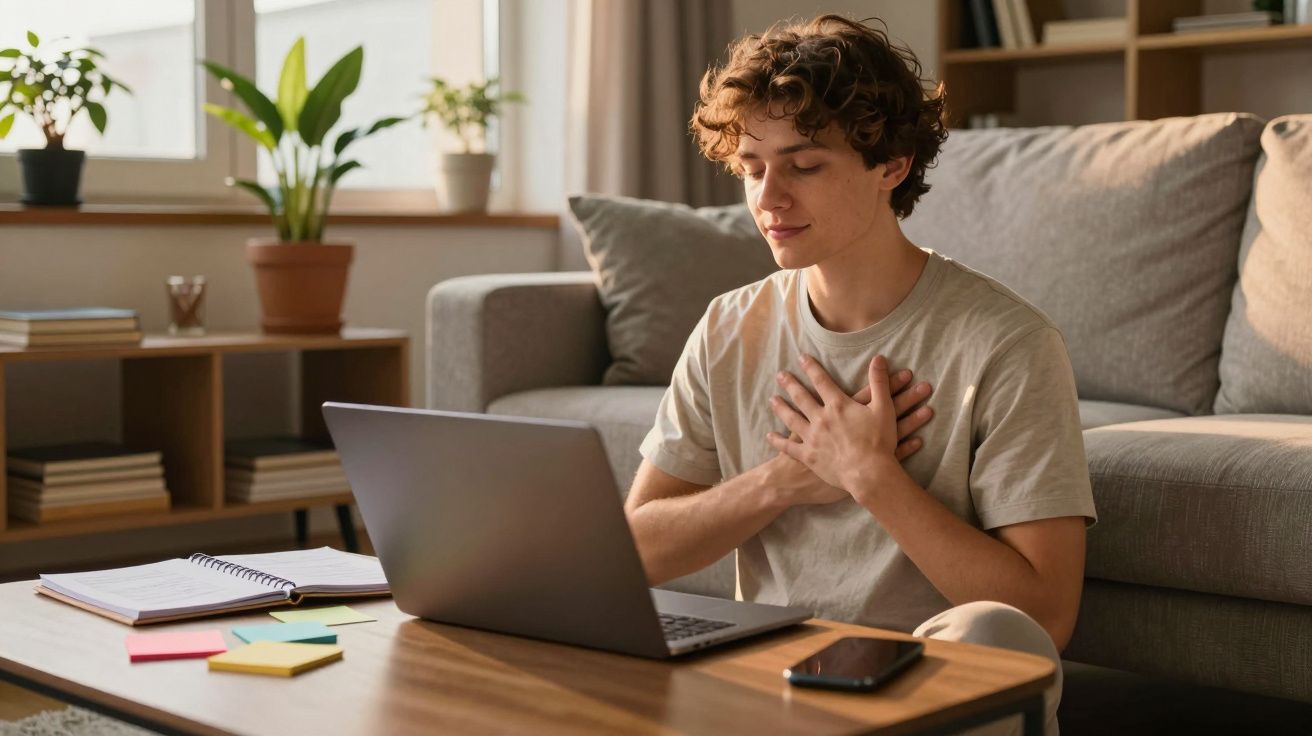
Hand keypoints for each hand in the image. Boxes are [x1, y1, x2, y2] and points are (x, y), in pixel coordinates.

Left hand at [767, 354, 917, 492]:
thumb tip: (878, 358)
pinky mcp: (808, 456)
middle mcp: (821, 418)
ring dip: (781, 408)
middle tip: (780, 375)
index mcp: (838, 405)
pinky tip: (769, 435)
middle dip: (790, 384)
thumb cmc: (879, 442)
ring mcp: (812, 437)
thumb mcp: (883, 408)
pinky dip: (778, 441)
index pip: (821, 381)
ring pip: (791, 419)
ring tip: (772, 400)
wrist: (868, 473)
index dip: (811, 367)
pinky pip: (789, 447)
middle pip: (801, 397)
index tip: (801, 357)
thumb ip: (879, 382)